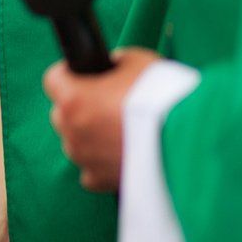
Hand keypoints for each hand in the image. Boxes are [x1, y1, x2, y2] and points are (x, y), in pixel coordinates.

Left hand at [43, 48, 159, 191]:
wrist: (188, 138)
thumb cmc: (162, 95)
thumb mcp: (136, 62)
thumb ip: (114, 63)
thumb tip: (110, 66)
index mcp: (73, 99)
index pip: (52, 80)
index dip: (68, 73)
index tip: (83, 74)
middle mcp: (71, 129)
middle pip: (61, 113)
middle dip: (79, 107)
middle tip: (107, 103)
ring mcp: (83, 157)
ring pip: (74, 142)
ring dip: (89, 135)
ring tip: (119, 130)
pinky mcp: (100, 180)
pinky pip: (89, 171)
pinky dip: (100, 163)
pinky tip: (119, 154)